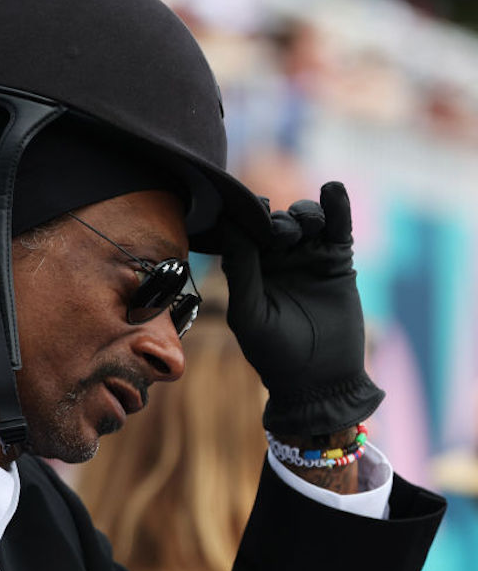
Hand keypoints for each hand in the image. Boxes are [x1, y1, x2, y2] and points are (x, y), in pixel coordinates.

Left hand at [220, 182, 382, 435]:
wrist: (319, 380)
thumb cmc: (273, 353)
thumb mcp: (249, 312)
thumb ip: (242, 270)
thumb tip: (232, 226)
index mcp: (247, 269)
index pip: (242, 233)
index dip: (244, 218)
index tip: (246, 208)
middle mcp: (274, 259)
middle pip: (274, 221)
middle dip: (276, 220)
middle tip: (280, 235)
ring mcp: (307, 258)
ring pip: (305, 220)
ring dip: (303, 214)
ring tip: (306, 225)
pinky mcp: (337, 261)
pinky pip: (338, 228)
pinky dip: (337, 207)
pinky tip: (333, 190)